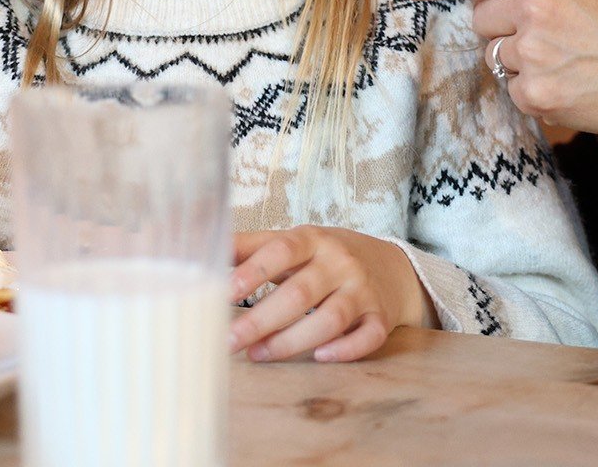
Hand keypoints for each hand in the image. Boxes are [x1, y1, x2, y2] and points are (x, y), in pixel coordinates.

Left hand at [228, 226, 433, 362]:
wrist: (390, 266)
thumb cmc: (327, 256)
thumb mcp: (295, 241)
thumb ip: (252, 246)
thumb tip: (207, 248)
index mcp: (313, 240)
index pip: (282, 251)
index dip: (254, 272)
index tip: (224, 292)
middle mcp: (340, 263)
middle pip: (300, 294)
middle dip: (261, 321)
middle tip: (229, 341)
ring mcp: (362, 292)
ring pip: (329, 320)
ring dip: (291, 341)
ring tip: (258, 354)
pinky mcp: (380, 318)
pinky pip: (367, 338)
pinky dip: (345, 350)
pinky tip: (320, 357)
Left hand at [401, 0, 597, 136]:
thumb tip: (493, 2)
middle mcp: (534, 7)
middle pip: (481, 22)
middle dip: (502, 32)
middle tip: (548, 41)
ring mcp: (533, 52)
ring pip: (497, 58)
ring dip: (521, 63)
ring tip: (568, 64)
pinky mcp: (535, 93)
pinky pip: (514, 91)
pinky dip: (536, 93)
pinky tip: (571, 87)